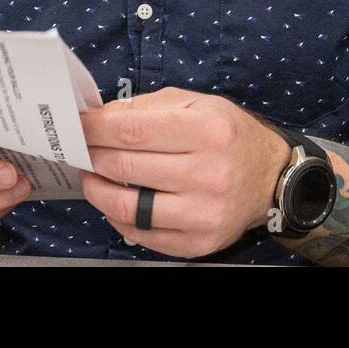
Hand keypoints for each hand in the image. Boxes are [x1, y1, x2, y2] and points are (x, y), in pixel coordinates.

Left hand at [80, 87, 290, 257]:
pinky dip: (118, 217)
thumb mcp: (197, 105)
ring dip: (97, 189)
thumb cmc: (229, 136)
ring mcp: (203, 213)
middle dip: (91, 154)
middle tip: (78, 148)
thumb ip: (147, 107)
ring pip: (128, 205)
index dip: (95, 128)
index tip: (77, 125)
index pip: (133, 130)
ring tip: (89, 175)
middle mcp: (208, 173)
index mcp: (208, 131)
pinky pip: (142, 234)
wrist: (271, 179)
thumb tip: (100, 117)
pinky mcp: (198, 243)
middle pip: (126, 165)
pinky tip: (114, 201)